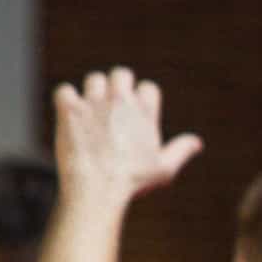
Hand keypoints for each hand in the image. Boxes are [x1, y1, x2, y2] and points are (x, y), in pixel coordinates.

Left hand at [50, 69, 202, 203]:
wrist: (98, 187)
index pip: (147, 87)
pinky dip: (66, 100)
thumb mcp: (164, 169)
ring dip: (92, 92)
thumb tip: (196, 143)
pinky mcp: (70, 109)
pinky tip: (69, 115)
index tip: (136, 114)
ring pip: (94, 79)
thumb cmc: (132, 181)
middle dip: (117, 86)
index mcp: (145, 110)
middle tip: (112, 105)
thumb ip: (180, 151)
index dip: (142, 99)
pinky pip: (64, 90)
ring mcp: (94, 102)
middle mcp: (120, 100)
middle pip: (121, 74)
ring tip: (91, 112)